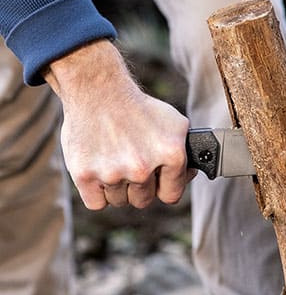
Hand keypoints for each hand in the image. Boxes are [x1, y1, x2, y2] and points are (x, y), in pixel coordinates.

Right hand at [47, 40, 192, 209]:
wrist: (98, 90)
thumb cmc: (139, 108)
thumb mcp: (175, 125)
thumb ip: (186, 152)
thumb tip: (192, 173)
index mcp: (171, 156)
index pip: (170, 195)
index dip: (163, 188)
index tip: (157, 181)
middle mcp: (142, 168)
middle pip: (143, 200)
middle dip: (139, 186)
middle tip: (130, 165)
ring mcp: (112, 173)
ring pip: (119, 201)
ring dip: (117, 188)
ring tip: (114, 163)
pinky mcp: (84, 175)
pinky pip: (96, 203)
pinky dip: (97, 193)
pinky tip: (99, 174)